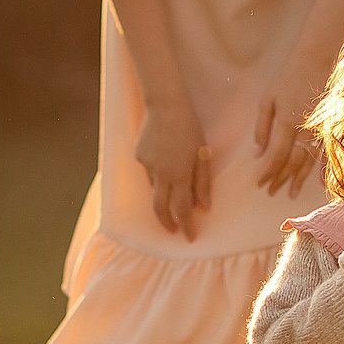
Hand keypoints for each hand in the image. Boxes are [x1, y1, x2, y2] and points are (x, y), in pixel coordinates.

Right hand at [135, 98, 211, 237]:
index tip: (190, 238)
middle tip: (174, 230)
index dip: (187, 226)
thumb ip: (202, 182)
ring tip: (175, 181)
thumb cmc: (190, 127)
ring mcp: (146, 165)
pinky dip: (158, 173)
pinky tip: (165, 156)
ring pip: (155, 188)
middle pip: (159, 208)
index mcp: (179, 175)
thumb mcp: (203, 154)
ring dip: (164, 193)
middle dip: (166, 223)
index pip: (182, 210)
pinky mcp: (139, 156)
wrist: (165, 105)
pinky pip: (149, 171)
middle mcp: (160, 174)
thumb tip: (204, 207)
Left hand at [252, 62, 327, 198]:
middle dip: (281, 179)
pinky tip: (316, 179)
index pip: (275, 156)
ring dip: (298, 178)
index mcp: (285, 121)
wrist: (315, 59)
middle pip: (291, 162)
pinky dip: (320, 167)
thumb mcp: (267, 99)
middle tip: (272, 192)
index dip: (268, 173)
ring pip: (308, 160)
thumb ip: (262, 127)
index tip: (260, 184)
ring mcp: (318, 127)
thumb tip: (257, 152)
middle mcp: (302, 128)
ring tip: (291, 193)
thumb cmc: (287, 77)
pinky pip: (324, 150)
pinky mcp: (328, 124)